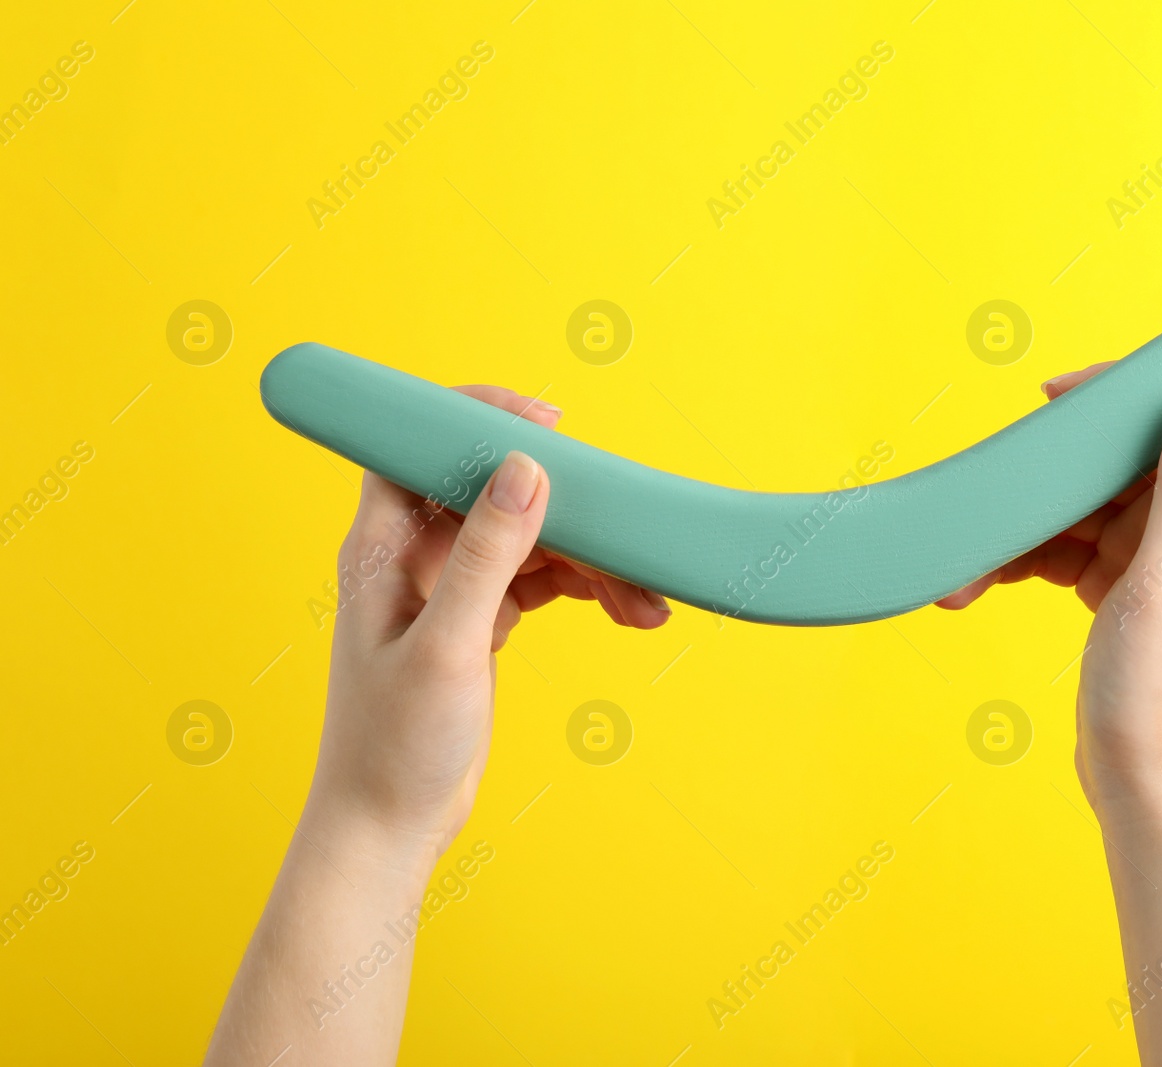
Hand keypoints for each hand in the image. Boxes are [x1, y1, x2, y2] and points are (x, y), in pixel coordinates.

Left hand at [307, 385, 669, 865]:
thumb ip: (487, 555)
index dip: (477, 417)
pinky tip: (628, 612)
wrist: (389, 828)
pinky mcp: (481, 621)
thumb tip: (526, 467)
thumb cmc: (393, 746)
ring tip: (644, 601)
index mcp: (384, 547)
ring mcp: (452, 588)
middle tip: (627, 532)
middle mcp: (416, 556)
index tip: (550, 422)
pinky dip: (586, 590)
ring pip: (531, 539)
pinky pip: (543, 581)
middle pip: (498, 492)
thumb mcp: (448, 646)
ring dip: (591, 559)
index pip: (419, 445)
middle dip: (569, 509)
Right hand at [939, 366, 1161, 825]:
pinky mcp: (1118, 591)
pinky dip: (1019, 561)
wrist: (1144, 792)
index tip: (1049, 403)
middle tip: (984, 504)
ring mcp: (1149, 562)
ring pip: (1075, 509)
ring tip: (964, 571)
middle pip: (1108, 465)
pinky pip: (1062, 550)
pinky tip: (975, 586)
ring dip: (1017, 530)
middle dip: (1040, 482)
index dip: (1111, 402)